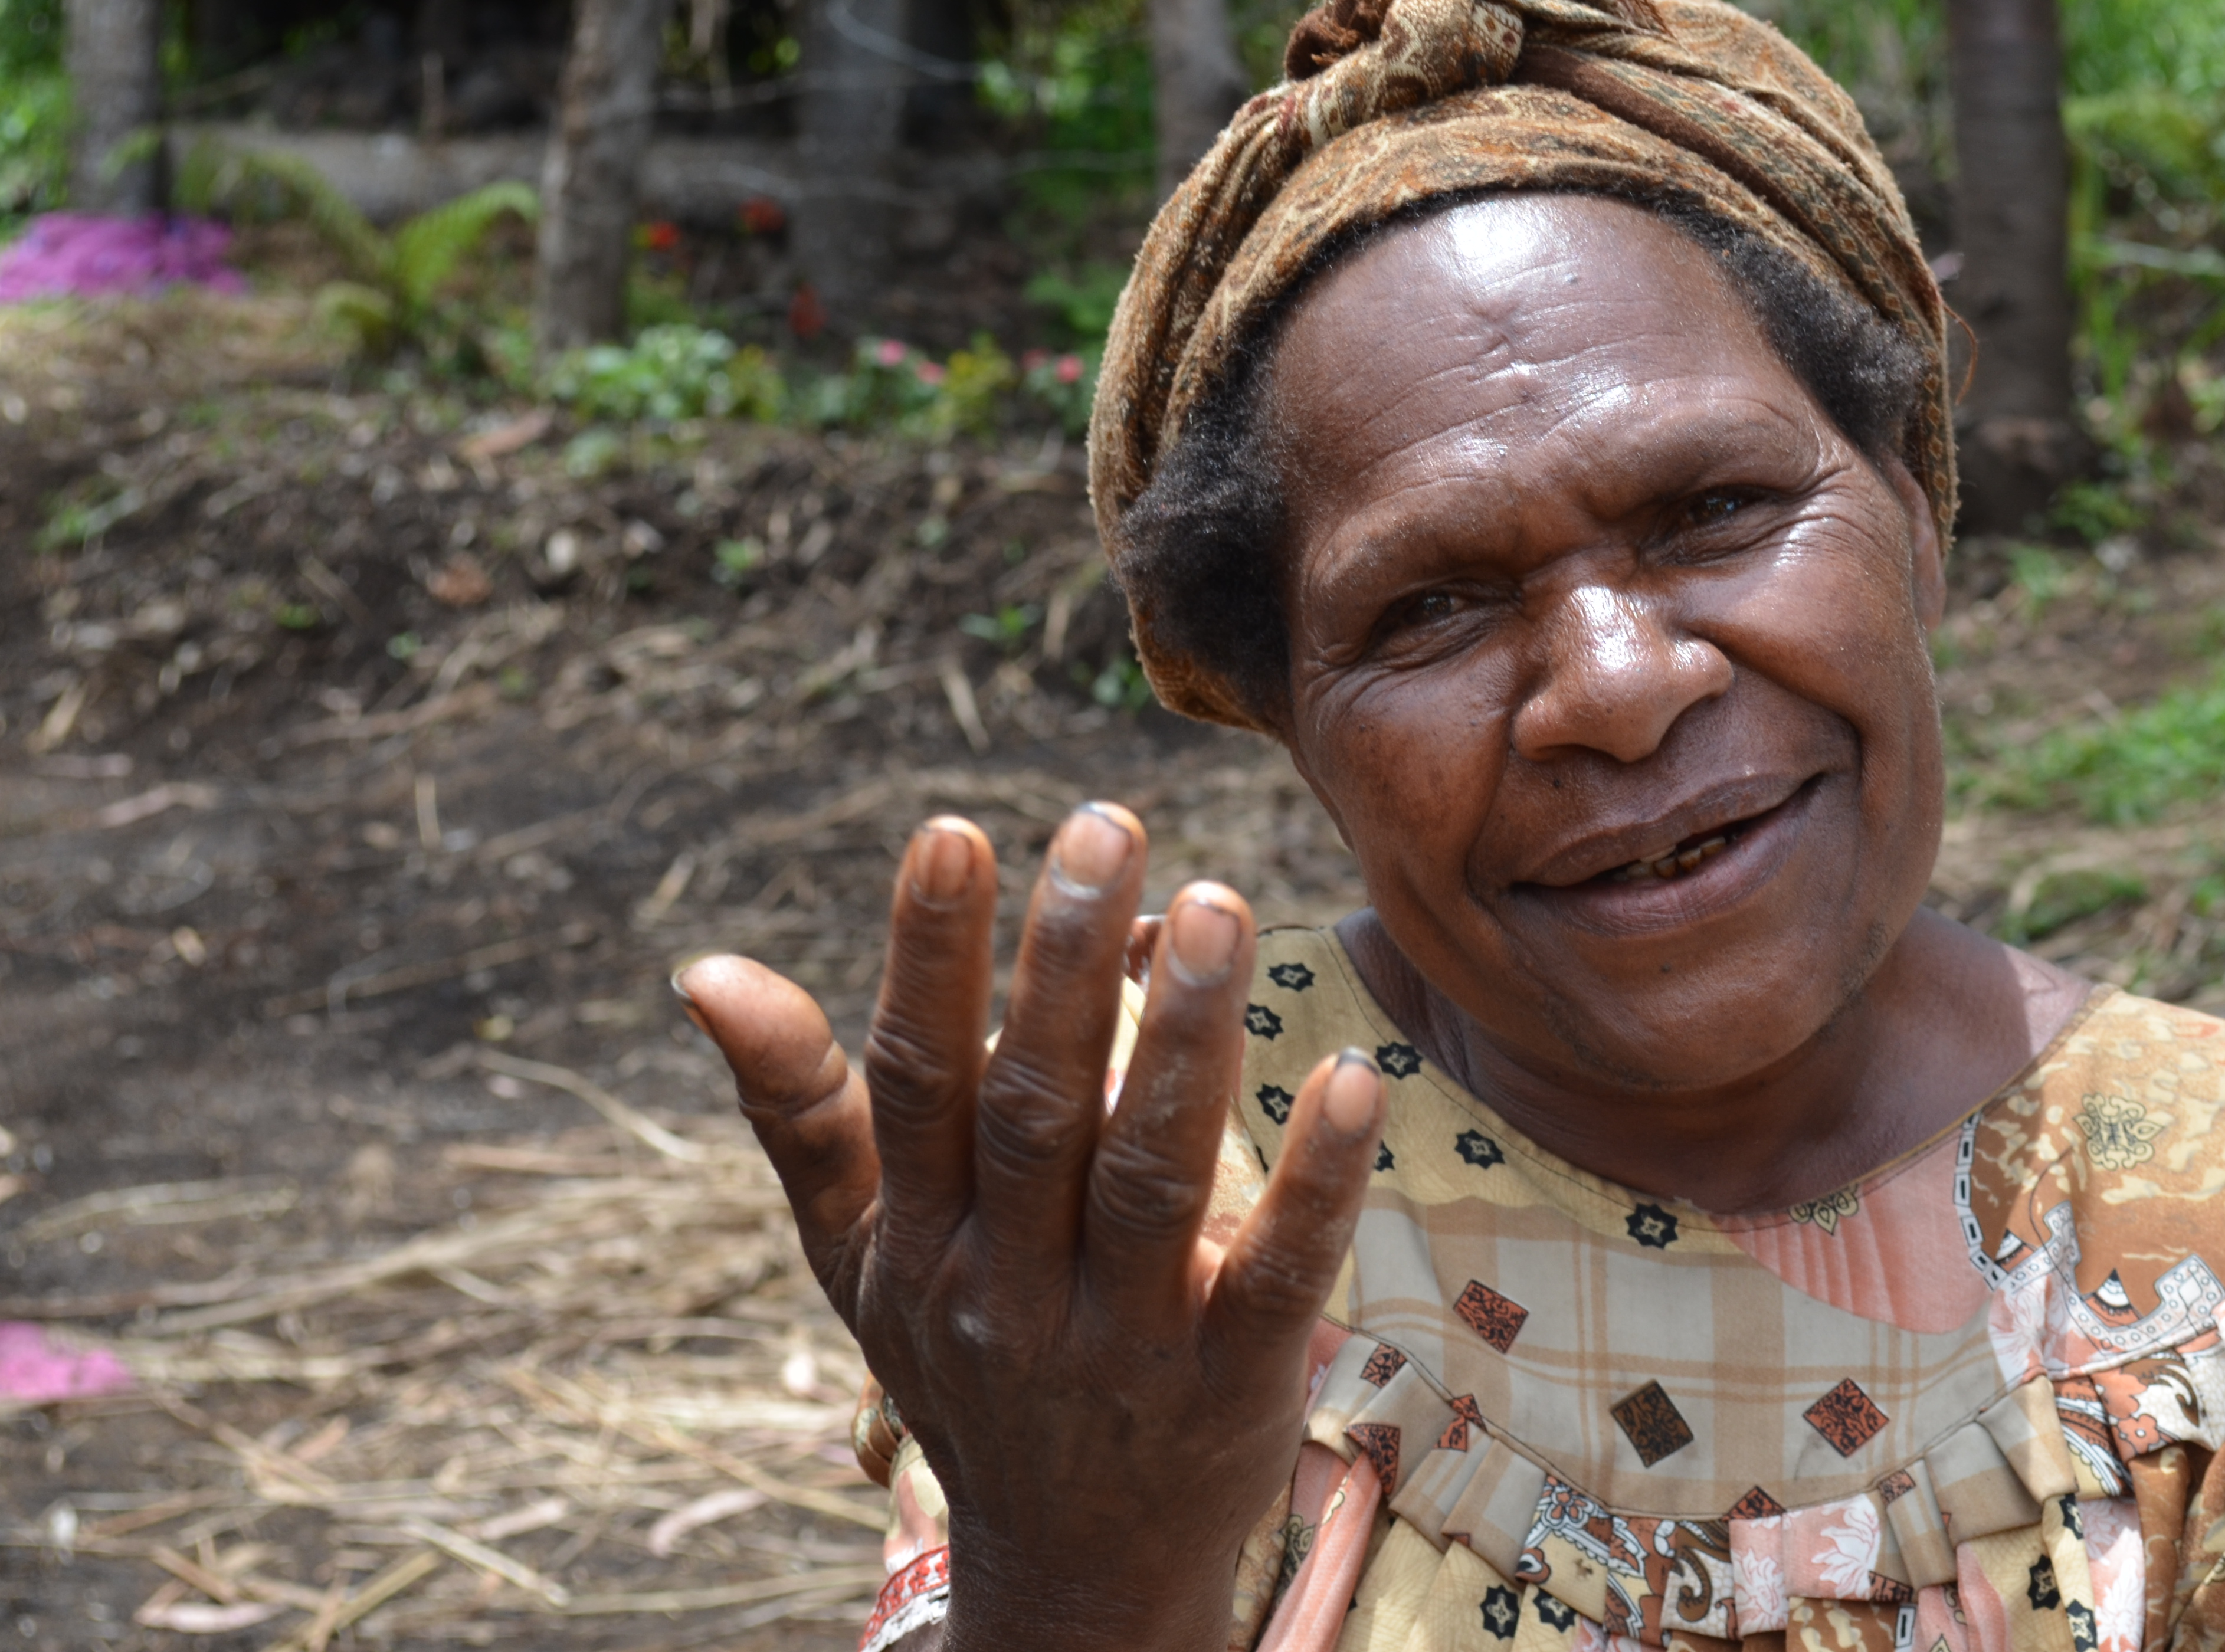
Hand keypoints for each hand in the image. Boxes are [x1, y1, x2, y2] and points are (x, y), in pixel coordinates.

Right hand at [673, 806, 1387, 1650]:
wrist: (1069, 1573)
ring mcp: (1121, 1341)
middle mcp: (1006, 1288)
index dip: (926, 958)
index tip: (952, 830)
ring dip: (1187, 1038)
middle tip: (1108, 824)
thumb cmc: (962, 1366)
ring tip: (1218, 903)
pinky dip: (1313, 1180)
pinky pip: (1275, 1274)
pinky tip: (1348, 1077)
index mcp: (920, 1239)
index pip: (913, 1082)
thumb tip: (701, 968)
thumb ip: (798, 1112)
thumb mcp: (854, 1260)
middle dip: (1064, 962)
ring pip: (1149, 1177)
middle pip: (1036, 1109)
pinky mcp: (1233, 1383)